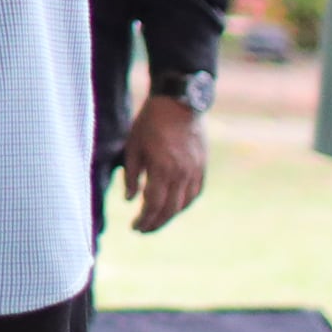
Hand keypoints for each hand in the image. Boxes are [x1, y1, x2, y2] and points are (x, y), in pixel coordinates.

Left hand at [119, 94, 208, 233]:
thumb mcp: (133, 146)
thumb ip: (132, 175)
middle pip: (170, 210)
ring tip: (157, 221)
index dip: (144, 220)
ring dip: (170, 216)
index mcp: (162, 168)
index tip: (134, 227)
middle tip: (143, 230)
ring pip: (184, 204)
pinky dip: (184, 204)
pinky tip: (175, 207)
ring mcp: (194, 170)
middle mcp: (181, 173)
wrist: (179, 101)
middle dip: (155, 224)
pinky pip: (195, 192)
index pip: (153, 205)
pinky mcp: (202, 165)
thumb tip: (130, 200)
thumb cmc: (151, 121)